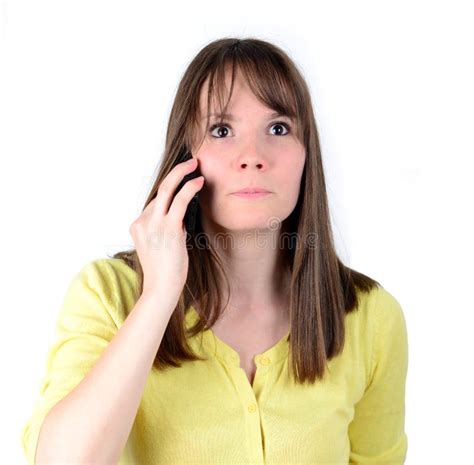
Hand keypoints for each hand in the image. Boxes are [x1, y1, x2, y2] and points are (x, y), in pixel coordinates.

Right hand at [129, 157, 203, 306]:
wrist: (161, 288)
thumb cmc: (165, 270)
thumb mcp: (161, 245)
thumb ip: (166, 228)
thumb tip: (181, 216)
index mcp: (138, 226)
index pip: (155, 202)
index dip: (171, 190)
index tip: (183, 178)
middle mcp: (142, 222)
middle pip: (159, 189)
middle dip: (176, 172)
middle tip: (190, 162)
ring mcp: (153, 224)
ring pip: (167, 189)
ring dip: (182, 173)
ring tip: (195, 165)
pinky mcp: (168, 228)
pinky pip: (179, 200)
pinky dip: (189, 188)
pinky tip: (198, 182)